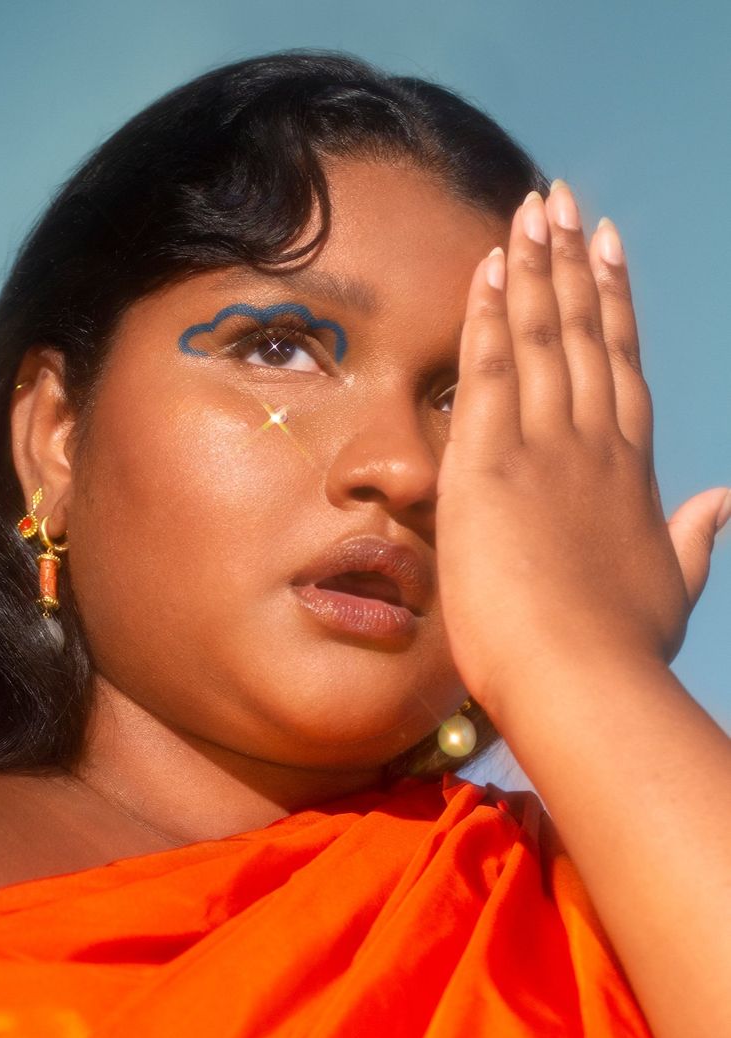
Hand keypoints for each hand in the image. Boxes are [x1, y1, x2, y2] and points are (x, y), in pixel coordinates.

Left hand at [436, 183, 727, 719]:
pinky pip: (490, 372)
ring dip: (534, 268)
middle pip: (583, 334)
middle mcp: (591, 445)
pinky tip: (488, 268)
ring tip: (530, 208)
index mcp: (629, 472)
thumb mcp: (672, 588)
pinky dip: (490, 316)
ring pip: (542, 337)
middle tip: (562, 201)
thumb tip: (727, 501)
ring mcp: (543, 448)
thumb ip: (696, 538)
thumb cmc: (621, 649)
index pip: (619, 367)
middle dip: (572, 263)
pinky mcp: (489, 464)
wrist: (581, 679)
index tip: (610, 250)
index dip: (614, 302)